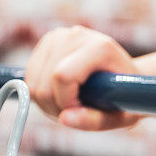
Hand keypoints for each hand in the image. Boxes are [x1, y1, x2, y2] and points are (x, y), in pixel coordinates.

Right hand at [25, 25, 140, 129]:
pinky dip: (39, 93)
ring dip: (46, 102)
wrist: (126, 76)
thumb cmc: (125, 99)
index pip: (62, 76)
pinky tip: (59, 93)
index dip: (65, 102)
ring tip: (70, 103)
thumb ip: (93, 121)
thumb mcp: (118, 118)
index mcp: (99, 48)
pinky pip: (29, 78)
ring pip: (32, 82)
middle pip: (43, 83)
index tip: (81, 110)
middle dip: (55, 107)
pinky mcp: (47, 41)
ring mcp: (58, 36)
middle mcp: (75, 35)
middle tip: (76, 111)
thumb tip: (64, 118)